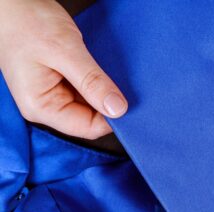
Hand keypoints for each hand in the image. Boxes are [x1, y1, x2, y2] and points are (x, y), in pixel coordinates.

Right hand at [0, 0, 126, 138]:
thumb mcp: (65, 51)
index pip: (88, 128)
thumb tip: (118, 109)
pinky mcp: (58, 83)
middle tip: (125, 83)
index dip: (112, 118)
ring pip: (90, 103)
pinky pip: (85, 90)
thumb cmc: (25, 21)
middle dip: (108, 103)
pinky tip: (102, 69)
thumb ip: (92, 82)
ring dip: (103, 91)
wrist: (10, 2)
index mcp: (41, 107)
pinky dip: (97, 81)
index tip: (131, 103)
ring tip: (110, 71)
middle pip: (90, 117)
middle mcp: (46, 106)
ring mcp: (51, 95)